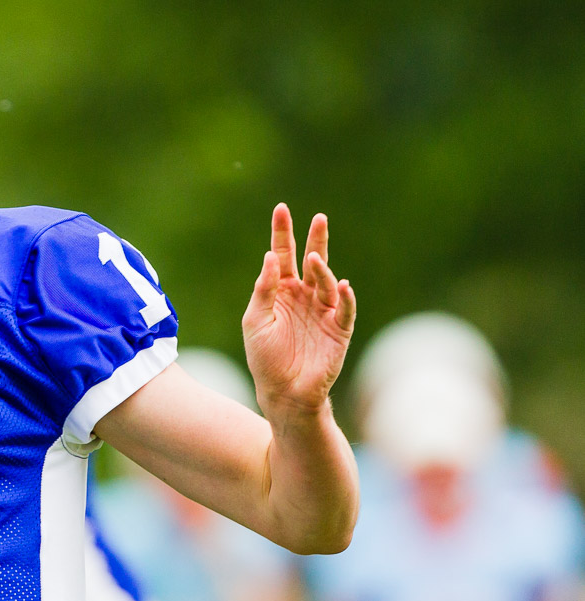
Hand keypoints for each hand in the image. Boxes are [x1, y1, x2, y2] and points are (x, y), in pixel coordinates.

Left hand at [242, 204, 356, 416]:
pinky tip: (342, 285)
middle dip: (315, 240)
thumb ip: (263, 290)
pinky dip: (345, 297)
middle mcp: (304, 297)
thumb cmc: (264, 357)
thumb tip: (271, 257)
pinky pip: (344, 309)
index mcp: (281, 291)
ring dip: (321, 270)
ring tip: (313, 259)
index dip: (282, 233)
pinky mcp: (339, 330)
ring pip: (327, 283)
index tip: (281, 209)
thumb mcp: (255, 320)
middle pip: (311, 262)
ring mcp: (323, 311)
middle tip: (319, 218)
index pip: (282, 256)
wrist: (283, 392)